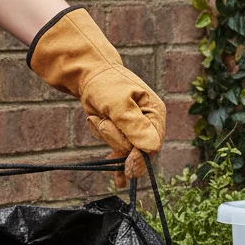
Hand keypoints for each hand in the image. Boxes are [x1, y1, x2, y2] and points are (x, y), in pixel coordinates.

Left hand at [28, 7, 165, 187]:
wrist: (89, 76)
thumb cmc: (106, 85)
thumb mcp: (119, 103)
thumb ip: (133, 125)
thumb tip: (151, 148)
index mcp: (155, 114)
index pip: (153, 145)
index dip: (140, 159)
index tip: (126, 168)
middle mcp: (149, 125)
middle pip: (138, 152)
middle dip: (118, 142)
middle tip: (103, 123)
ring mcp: (135, 132)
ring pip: (124, 152)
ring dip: (107, 136)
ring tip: (99, 116)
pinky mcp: (123, 136)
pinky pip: (116, 152)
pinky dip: (109, 150)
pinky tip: (112, 164)